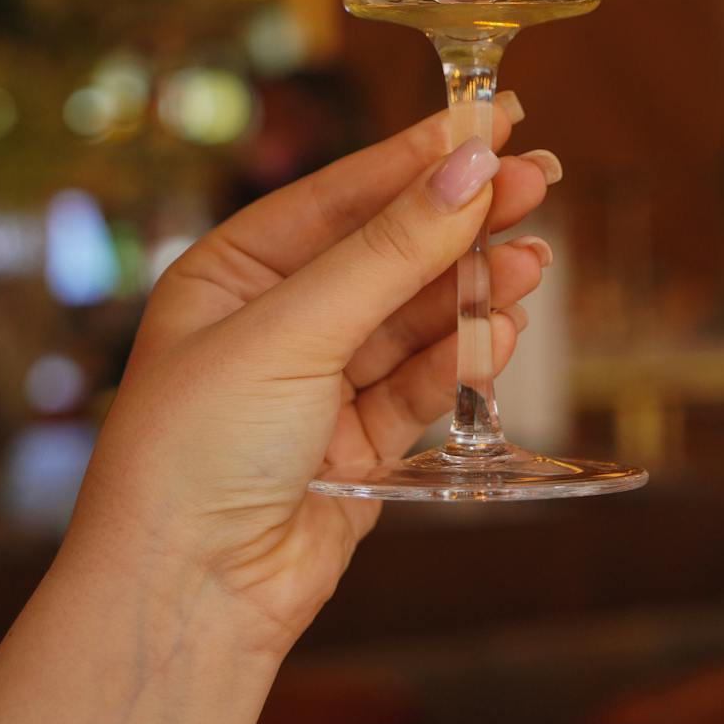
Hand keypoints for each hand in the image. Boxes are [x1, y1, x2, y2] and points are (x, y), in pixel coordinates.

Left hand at [63, 93, 556, 661]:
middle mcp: (277, 319)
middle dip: (461, 218)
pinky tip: (502, 327)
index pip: (342, 194)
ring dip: (474, 286)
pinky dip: (463, 354)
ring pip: (415, 316)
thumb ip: (390, 251)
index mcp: (233, 271)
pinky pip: (422, 381)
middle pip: (389, 251)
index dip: (418, 155)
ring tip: (534, 259)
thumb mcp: (292, 330)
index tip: (488, 121)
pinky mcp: (360, 444)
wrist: (185, 603)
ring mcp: (319, 383)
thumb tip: (467, 168)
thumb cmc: (198, 450)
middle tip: (538, 177)